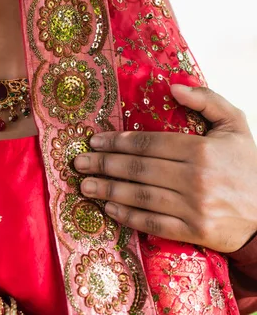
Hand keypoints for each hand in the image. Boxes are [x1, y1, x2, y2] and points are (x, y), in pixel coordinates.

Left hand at [74, 85, 256, 252]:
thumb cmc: (247, 166)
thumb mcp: (235, 125)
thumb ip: (207, 101)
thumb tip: (173, 86)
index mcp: (201, 150)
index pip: (148, 144)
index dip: (117, 142)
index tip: (94, 141)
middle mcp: (195, 178)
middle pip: (138, 169)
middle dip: (103, 164)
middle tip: (79, 163)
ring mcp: (194, 207)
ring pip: (140, 195)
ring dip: (108, 190)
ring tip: (85, 185)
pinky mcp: (194, 231)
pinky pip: (153, 222)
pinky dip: (128, 216)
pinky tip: (109, 209)